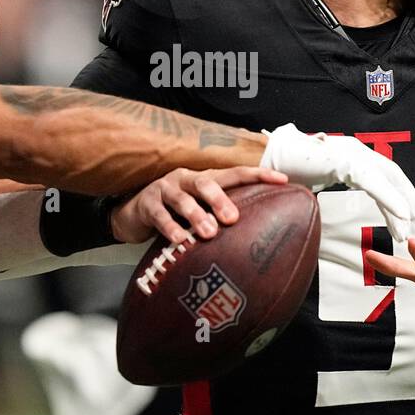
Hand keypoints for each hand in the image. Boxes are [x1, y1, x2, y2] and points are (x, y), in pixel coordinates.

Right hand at [110, 166, 288, 245]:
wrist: (132, 214)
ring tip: (208, 233)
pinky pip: (160, 215)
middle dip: (221, 199)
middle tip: (233, 219)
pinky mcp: (147, 204)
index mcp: (204, 179)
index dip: (258, 175)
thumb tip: (255, 232)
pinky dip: (170, 227)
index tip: (282, 180)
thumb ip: (220, 216)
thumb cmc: (174, 214)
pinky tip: (180, 240)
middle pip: (207, 183)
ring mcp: (165, 189)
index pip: (235, 174)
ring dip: (196, 215)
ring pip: (182, 199)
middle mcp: (186, 179)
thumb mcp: (198, 211)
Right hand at [260, 123, 414, 241]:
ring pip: (386, 180)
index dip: (397, 191)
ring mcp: (352, 153)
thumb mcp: (318, 178)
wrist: (272, 156)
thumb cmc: (289, 166)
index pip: (382, 172)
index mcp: (351, 153)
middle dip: (404, 198)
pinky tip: (400, 215)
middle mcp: (356, 150)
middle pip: (391, 174)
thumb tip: (326, 200)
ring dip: (399, 205)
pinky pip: (374, 184)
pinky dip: (390, 200)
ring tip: (406, 226)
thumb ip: (330, 183)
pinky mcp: (346, 162)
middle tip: (411, 221)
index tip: (404, 211)